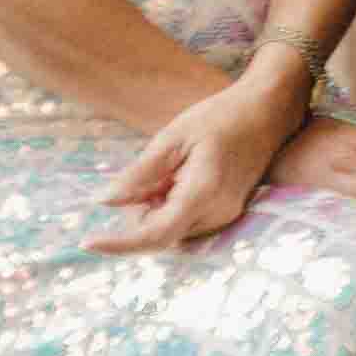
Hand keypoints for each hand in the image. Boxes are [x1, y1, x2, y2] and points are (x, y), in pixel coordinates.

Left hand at [96, 60, 307, 253]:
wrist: (268, 112)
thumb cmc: (220, 117)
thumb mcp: (172, 139)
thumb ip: (139, 175)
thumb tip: (104, 202)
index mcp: (203, 194)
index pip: (154, 235)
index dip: (119, 243)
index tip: (87, 242)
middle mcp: (217, 214)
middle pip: (160, 234)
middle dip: (142, 212)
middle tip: (153, 173)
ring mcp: (226, 216)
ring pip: (172, 230)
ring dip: (157, 209)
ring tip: (171, 170)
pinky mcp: (228, 213)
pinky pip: (186, 222)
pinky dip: (171, 206)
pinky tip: (180, 177)